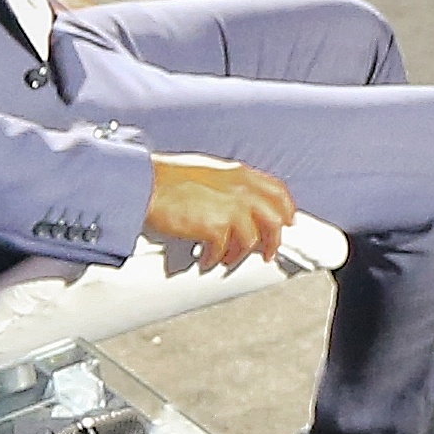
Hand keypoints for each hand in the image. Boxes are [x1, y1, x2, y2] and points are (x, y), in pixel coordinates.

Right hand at [142, 152, 295, 272]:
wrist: (146, 186)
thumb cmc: (167, 179)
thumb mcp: (207, 173)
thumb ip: (228, 186)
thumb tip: (237, 205)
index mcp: (239, 174)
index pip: (277, 191)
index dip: (286, 208)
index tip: (287, 221)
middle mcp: (241, 190)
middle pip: (274, 220)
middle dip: (272, 240)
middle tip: (267, 253)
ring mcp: (232, 208)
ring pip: (251, 240)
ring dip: (239, 254)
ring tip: (226, 259)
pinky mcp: (217, 227)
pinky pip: (225, 251)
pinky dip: (215, 258)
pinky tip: (206, 259)